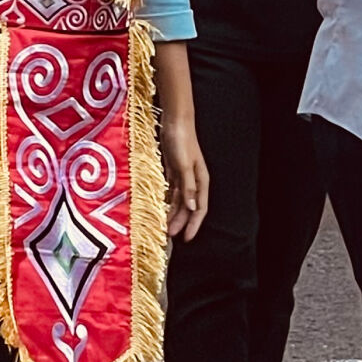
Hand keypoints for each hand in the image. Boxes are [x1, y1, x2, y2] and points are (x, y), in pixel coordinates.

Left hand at [162, 116, 209, 240]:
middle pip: (189, 207)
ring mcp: (183, 176)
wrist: (176, 123)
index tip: (186, 238)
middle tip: (169, 237)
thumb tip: (191, 208)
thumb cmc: (182, 142)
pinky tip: (161, 209)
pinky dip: (168, 202)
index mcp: (201, 181)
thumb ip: (188, 187)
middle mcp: (194, 181)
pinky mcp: (174, 172)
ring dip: (173, 214)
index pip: (199, 208)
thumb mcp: (184, 166)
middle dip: (181, 223)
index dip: (194, 224)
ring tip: (164, 226)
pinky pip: (172, 192)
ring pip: (179, 201)